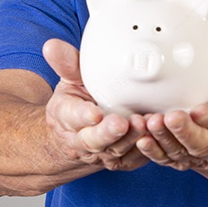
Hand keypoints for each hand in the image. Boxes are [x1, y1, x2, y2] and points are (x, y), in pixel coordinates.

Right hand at [42, 38, 149, 171]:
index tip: (94, 112)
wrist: (79, 134)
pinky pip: (133, 158)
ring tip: (144, 123)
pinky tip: (155, 134)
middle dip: (107, 133)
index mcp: (65, 117)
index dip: (82, 116)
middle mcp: (81, 140)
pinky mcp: (121, 160)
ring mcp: (102, 153)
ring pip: (116, 150)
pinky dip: (144, 148)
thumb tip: (52, 46)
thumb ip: (66, 64)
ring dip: (130, 138)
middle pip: (93, 140)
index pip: (71, 117)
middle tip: (121, 122)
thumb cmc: (78, 101)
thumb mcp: (71, 80)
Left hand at [136, 25, 207, 170]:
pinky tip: (140, 138)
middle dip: (185, 131)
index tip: (199, 110)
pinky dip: (151, 150)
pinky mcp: (176, 159)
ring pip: (179, 151)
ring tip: (150, 123)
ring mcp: (194, 155)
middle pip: (201, 142)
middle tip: (170, 117)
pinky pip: (163, 158)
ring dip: (163, 139)